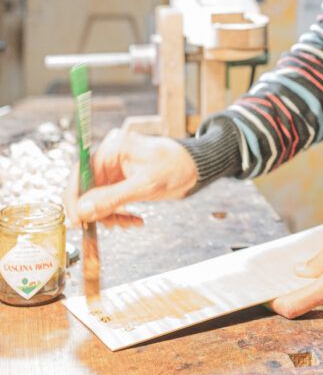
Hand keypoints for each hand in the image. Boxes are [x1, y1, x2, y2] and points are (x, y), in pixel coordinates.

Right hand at [63, 125, 197, 227]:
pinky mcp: (123, 182)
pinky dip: (120, 213)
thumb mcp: (145, 185)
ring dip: (110, 215)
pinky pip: (111, 201)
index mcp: (112, 149)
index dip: (75, 197)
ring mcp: (116, 171)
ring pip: (99, 198)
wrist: (196, 168)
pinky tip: (135, 221)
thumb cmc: (176, 167)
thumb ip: (113, 197)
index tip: (76, 219)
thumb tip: (83, 209)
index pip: (80, 172)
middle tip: (108, 225)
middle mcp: (110, 158)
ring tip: (128, 223)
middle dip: (96, 209)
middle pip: (87, 188)